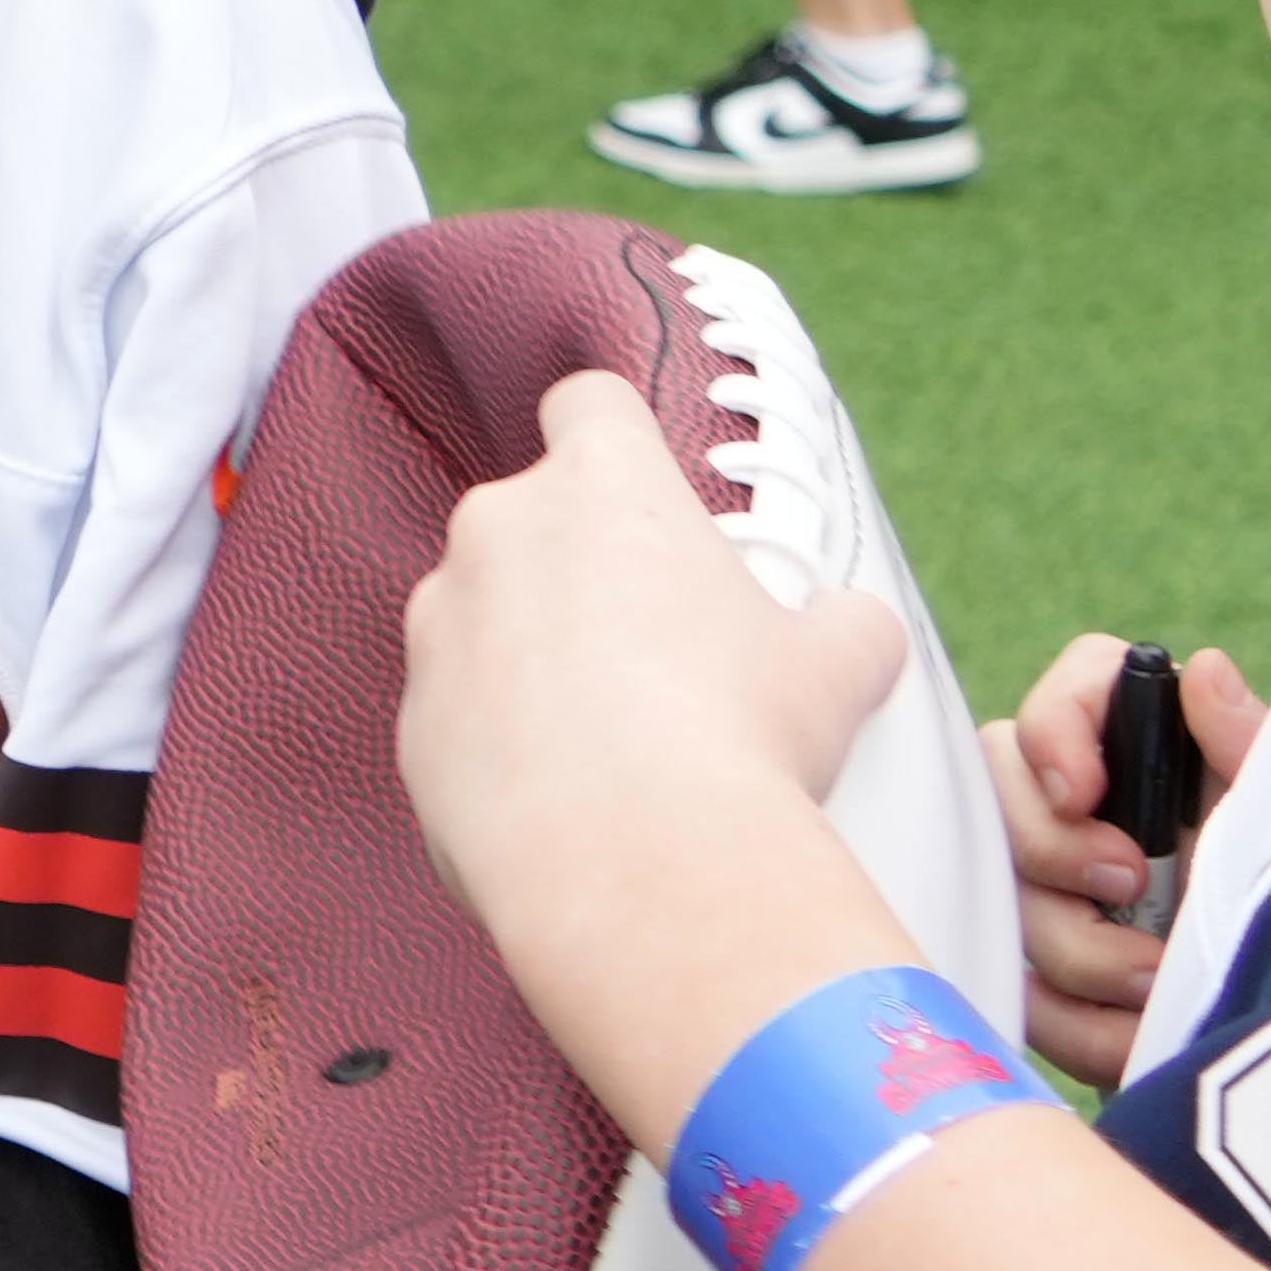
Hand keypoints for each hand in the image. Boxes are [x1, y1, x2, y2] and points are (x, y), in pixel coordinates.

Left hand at [401, 372, 918, 953]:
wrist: (638, 863)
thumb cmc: (741, 739)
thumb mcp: (834, 670)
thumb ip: (847, 626)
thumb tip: (859, 628)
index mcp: (599, 487)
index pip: (590, 407)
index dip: (619, 440)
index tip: (648, 491)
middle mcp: (497, 531)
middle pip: (536, 524)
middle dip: (587, 574)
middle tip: (662, 654)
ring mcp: (438, 623)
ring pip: (486, 619)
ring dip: (533, 660)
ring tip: (618, 744)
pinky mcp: (411, 717)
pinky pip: (459, 713)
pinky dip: (501, 743)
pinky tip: (568, 802)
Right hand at [1014, 628, 1267, 1074]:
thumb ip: (1244, 750)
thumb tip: (1202, 669)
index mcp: (1162, 760)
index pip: (1077, 689)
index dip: (1056, 727)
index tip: (1080, 792)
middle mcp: (1097, 814)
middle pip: (1003, 783)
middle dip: (1051, 845)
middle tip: (1128, 884)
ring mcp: (1068, 898)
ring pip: (1010, 895)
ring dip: (1083, 950)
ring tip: (1157, 985)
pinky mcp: (1060, 984)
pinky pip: (1028, 994)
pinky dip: (1080, 1022)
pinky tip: (1137, 1030)